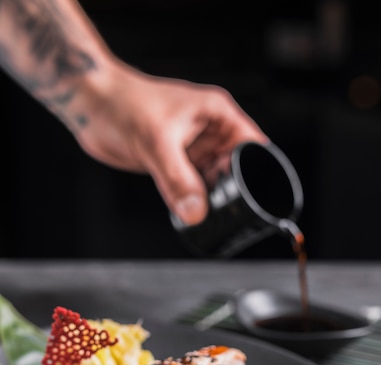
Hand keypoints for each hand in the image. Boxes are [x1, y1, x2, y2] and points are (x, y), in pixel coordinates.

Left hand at [73, 61, 267, 223]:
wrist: (90, 106)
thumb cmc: (123, 104)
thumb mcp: (156, 143)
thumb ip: (177, 179)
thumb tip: (195, 212)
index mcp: (217, 115)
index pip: (254, 147)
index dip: (259, 173)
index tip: (257, 200)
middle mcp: (210, 132)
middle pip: (238, 169)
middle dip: (235, 192)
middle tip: (227, 213)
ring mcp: (194, 149)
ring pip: (215, 182)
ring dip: (213, 199)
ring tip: (206, 213)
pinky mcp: (177, 164)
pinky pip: (194, 188)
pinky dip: (194, 201)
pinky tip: (188, 211)